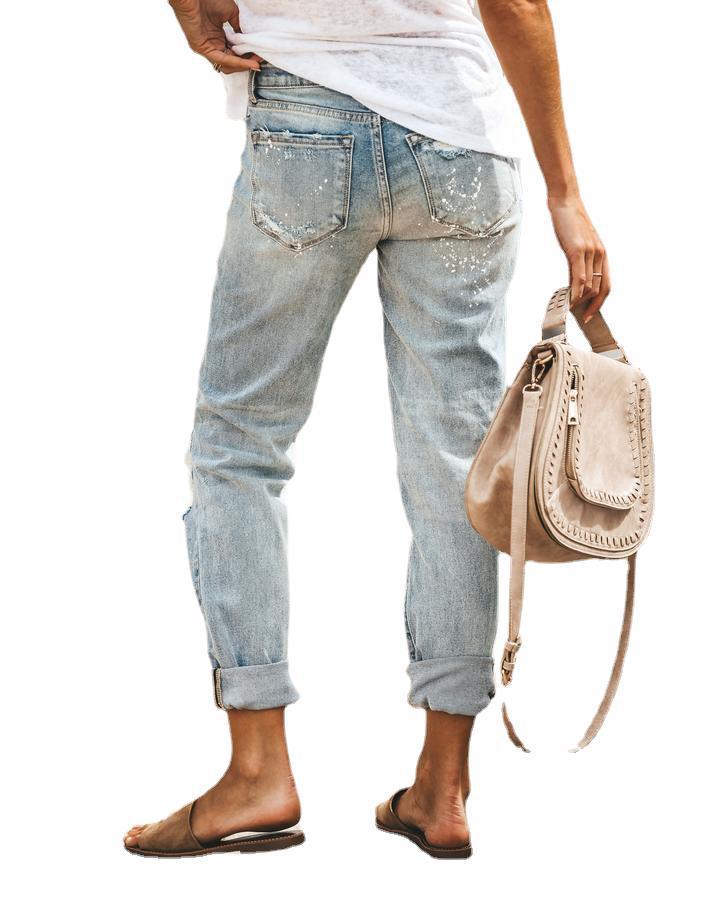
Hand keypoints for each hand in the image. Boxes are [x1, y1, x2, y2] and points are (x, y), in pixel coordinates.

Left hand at [168, 0, 261, 73]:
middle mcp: (211, 45)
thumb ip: (239, 28)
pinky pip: (221, 59)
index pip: (233, 54)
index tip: (259, 54)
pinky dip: (236, 62)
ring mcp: (206, 48)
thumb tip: (248, 40)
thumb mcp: (231, 14)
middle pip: (231, 63)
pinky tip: (247, 62)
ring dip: (242, 66)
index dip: (247, 56)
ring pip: (226, 65)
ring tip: (255, 63)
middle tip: (259, 60)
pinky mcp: (201, 47)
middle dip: (246, 63)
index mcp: (217, 38)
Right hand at [548, 195, 609, 322]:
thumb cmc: (569, 223)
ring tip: (570, 308)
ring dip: (580, 301)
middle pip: (599, 289)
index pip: (606, 285)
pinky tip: (569, 299)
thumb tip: (575, 284)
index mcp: (602, 255)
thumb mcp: (578, 244)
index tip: (590, 315)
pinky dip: (576, 292)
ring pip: (590, 285)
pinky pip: (580, 277)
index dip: (600, 303)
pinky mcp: (578, 251)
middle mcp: (600, 255)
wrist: (565, 202)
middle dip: (590, 305)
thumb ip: (579, 263)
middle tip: (578, 315)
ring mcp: (590, 253)